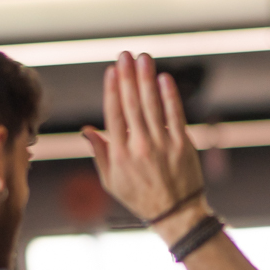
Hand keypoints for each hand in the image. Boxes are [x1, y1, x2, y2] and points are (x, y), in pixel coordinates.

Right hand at [82, 52, 206, 224]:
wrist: (176, 213)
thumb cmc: (140, 197)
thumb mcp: (111, 181)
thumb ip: (99, 153)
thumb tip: (87, 130)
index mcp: (120, 155)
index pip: (114, 115)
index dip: (112, 90)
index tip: (112, 71)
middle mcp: (140, 147)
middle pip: (132, 105)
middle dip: (128, 77)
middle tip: (125, 55)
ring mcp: (162, 145)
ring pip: (152, 106)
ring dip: (147, 80)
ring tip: (143, 59)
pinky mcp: (182, 145)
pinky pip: (175, 115)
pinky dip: (170, 96)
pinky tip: (165, 79)